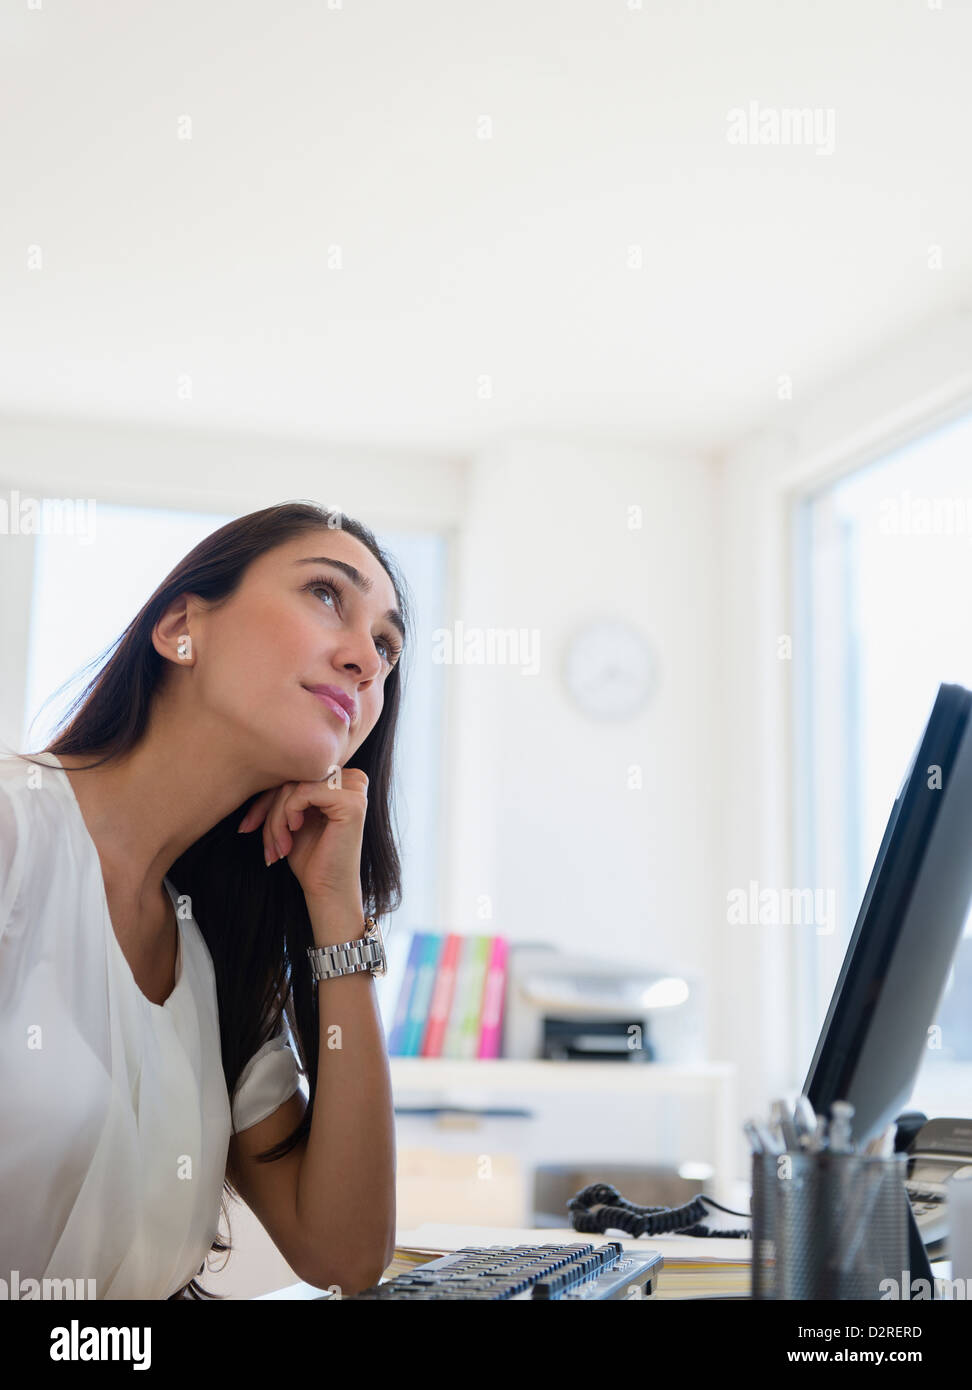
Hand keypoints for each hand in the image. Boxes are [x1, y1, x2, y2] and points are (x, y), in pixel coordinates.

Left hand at [236, 767, 368, 909]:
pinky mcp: (353, 802)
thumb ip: (284, 790)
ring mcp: (356, 788)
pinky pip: (303, 792)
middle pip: (293, 777)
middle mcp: (353, 778)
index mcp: (341, 779)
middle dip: (269, 812)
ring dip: (276, 819)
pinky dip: (288, 815)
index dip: (266, 799)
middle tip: (268, 846)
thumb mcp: (290, 816)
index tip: (247, 827)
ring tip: (278, 848)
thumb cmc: (310, 857)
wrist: (327, 890)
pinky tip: (293, 835)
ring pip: (295, 785)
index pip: (294, 774)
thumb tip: (253, 767)